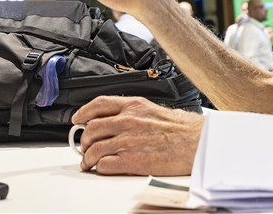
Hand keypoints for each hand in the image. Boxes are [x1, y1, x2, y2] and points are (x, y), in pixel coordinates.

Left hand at [71, 96, 203, 175]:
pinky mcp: (131, 160)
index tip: (77, 119)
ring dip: (88, 157)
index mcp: (133, 106)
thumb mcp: (153, 109)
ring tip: (88, 162)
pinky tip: (101, 168)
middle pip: (92, 128)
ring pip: (94, 149)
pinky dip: (99, 168)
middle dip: (84, 139)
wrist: (195, 142)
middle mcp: (127, 121)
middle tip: (84, 146)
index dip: (83, 112)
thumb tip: (117, 120)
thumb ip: (133, 112)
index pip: (99, 104)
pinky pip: (104, 165)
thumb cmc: (180, 128)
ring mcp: (127, 140)